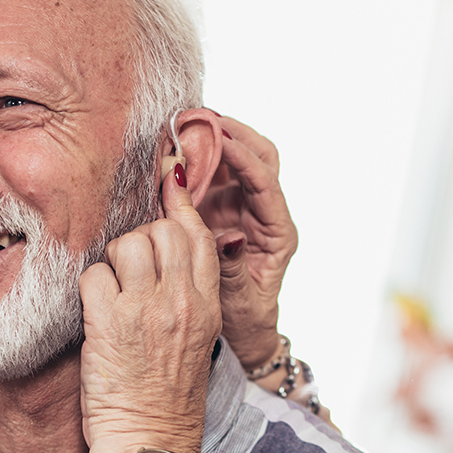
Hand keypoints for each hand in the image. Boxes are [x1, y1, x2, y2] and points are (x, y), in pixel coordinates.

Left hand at [79, 164, 222, 452]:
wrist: (152, 449)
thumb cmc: (167, 404)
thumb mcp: (194, 344)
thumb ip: (186, 299)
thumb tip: (166, 260)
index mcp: (208, 305)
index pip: (197, 233)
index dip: (178, 200)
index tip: (167, 176)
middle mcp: (183, 301)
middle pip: (161, 228)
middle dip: (139, 237)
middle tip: (127, 267)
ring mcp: (148, 310)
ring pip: (126, 243)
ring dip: (111, 262)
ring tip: (110, 295)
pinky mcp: (111, 324)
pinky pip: (93, 275)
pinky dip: (87, 289)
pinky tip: (92, 314)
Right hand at [198, 115, 297, 370]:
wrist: (241, 334)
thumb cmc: (245, 320)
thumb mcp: (240, 300)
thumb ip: (234, 268)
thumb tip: (229, 238)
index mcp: (278, 233)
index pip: (267, 184)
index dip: (244, 158)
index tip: (220, 138)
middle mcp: (264, 214)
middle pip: (261, 158)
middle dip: (235, 133)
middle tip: (202, 117)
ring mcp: (242, 208)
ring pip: (236, 161)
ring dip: (214, 140)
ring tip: (185, 124)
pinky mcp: (221, 210)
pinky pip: (212, 176)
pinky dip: (196, 159)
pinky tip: (174, 149)